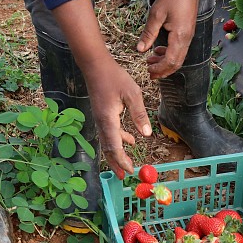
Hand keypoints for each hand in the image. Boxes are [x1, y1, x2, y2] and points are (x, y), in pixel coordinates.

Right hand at [82, 59, 151, 179]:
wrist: (95, 66)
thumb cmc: (114, 77)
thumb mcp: (132, 94)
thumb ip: (139, 114)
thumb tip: (146, 134)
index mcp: (108, 120)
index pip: (115, 146)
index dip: (122, 160)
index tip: (131, 171)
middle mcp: (102, 123)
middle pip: (109, 149)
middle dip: (117, 163)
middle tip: (125, 177)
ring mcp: (100, 119)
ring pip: (108, 142)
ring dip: (117, 154)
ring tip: (126, 165)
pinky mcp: (102, 115)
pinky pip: (110, 133)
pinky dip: (118, 140)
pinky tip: (130, 140)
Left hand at [136, 0, 199, 78]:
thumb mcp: (156, 15)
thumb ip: (148, 34)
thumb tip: (140, 49)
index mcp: (179, 37)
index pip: (170, 61)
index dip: (159, 68)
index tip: (148, 70)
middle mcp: (186, 40)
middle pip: (176, 63)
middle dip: (163, 71)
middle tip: (149, 73)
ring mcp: (188, 37)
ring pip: (178, 58)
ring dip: (164, 63)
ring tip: (150, 61)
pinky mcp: (187, 33)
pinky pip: (179, 50)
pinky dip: (168, 54)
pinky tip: (158, 50)